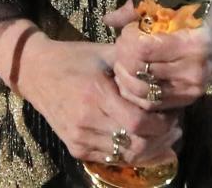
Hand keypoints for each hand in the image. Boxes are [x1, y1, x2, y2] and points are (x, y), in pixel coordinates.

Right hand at [17, 33, 181, 166]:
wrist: (35, 72)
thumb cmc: (74, 58)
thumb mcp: (105, 53)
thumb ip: (134, 65)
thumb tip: (166, 72)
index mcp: (96, 94)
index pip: (138, 122)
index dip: (162, 124)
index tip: (174, 113)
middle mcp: (86, 121)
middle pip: (135, 144)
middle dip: (162, 139)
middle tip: (176, 127)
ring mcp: (79, 138)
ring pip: (125, 156)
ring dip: (150, 149)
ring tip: (164, 136)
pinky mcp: (75, 148)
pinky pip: (111, 159)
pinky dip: (130, 153)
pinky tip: (142, 141)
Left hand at [104, 0, 211, 110]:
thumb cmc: (211, 6)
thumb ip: (140, 8)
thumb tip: (107, 19)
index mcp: (193, 41)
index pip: (142, 49)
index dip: (126, 40)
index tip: (128, 31)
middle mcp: (194, 69)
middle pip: (140, 73)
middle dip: (122, 59)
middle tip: (122, 47)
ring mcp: (194, 87)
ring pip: (144, 94)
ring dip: (127, 79)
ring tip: (127, 62)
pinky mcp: (192, 97)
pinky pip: (156, 104)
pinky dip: (139, 93)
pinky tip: (138, 76)